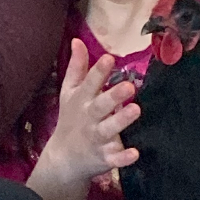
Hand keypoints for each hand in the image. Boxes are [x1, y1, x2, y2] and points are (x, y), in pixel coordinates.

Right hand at [42, 40, 140, 188]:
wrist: (63, 159)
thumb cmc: (72, 119)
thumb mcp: (69, 92)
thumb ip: (76, 67)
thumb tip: (77, 40)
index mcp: (82, 100)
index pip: (90, 83)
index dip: (98, 71)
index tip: (108, 58)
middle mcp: (89, 118)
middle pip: (101, 106)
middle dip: (114, 96)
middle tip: (129, 86)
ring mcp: (96, 138)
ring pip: (109, 129)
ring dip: (121, 120)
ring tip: (136, 110)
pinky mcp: (104, 157)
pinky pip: (114, 158)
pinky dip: (123, 157)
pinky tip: (135, 153)